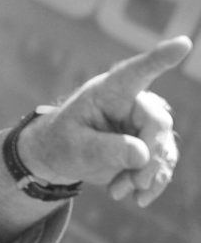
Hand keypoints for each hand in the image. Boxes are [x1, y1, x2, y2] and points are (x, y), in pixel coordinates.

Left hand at [19, 36, 191, 207]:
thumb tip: (144, 155)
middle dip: (149, 158)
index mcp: (109, 91)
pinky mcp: (149, 144)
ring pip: (163, 147)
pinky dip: (151, 183)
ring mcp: (143, 124)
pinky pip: (162, 164)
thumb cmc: (61, 141)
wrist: (59, 156)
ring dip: (147, 175)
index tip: (182, 44)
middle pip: (157, 124)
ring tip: (119, 192)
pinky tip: (137, 199)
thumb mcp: (74, 147)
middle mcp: (132, 102)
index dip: (161, 58)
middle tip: (132, 185)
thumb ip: (105, 148)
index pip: (137, 72)